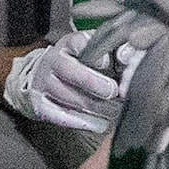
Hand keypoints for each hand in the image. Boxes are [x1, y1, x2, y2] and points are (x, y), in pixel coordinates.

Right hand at [5, 31, 125, 133]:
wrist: (40, 76)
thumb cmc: (76, 61)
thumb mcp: (91, 49)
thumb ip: (112, 50)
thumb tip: (129, 56)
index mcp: (67, 44)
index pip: (77, 42)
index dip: (92, 53)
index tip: (107, 62)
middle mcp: (51, 62)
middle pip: (70, 71)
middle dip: (94, 83)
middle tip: (113, 91)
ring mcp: (42, 84)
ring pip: (67, 96)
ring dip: (93, 106)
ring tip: (113, 111)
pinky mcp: (39, 106)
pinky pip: (60, 116)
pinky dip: (81, 122)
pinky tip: (99, 125)